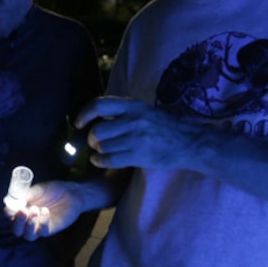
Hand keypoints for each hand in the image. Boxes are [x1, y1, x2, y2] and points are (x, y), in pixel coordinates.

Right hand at [10, 180, 83, 240]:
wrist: (71, 193)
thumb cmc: (53, 190)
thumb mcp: (39, 189)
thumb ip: (28, 194)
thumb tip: (17, 199)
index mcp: (21, 209)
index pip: (9, 216)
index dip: (7, 213)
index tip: (9, 209)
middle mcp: (28, 221)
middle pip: (16, 230)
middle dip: (17, 222)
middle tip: (23, 211)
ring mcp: (38, 227)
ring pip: (28, 236)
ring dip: (29, 225)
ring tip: (35, 210)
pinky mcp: (49, 230)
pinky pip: (42, 232)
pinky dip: (42, 222)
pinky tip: (45, 211)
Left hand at [76, 96, 200, 169]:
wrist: (188, 143)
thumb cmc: (163, 127)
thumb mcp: (143, 111)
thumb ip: (122, 112)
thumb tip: (94, 117)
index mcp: (133, 106)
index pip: (100, 105)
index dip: (84, 114)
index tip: (78, 123)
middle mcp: (134, 120)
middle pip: (97, 130)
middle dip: (91, 139)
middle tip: (95, 142)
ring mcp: (137, 138)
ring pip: (102, 146)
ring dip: (97, 150)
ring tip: (102, 151)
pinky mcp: (139, 155)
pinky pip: (110, 160)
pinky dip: (100, 161)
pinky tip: (100, 161)